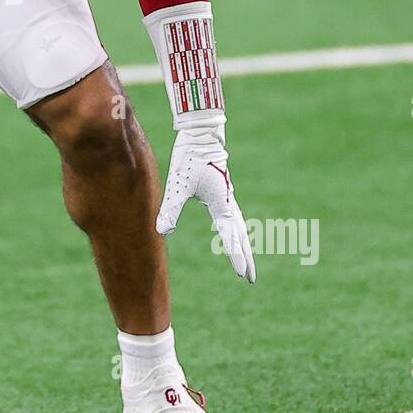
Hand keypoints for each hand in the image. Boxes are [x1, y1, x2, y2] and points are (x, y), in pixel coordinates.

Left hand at [155, 125, 254, 282]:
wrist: (201, 134)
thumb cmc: (189, 158)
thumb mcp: (178, 185)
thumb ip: (171, 208)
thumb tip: (162, 231)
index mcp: (221, 204)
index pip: (231, 237)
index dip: (237, 257)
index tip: (244, 275)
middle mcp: (228, 202)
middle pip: (241, 235)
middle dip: (246, 257)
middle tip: (251, 278)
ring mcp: (227, 196)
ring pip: (238, 226)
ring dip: (243, 244)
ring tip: (246, 260)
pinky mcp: (221, 189)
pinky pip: (232, 215)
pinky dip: (236, 229)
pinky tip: (232, 230)